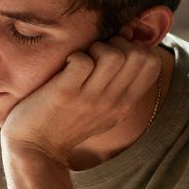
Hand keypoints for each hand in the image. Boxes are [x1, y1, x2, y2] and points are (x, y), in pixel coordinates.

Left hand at [1, 32, 162, 164]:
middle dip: (117, 43)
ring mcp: (89, 99)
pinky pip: (82, 61)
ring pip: (113, 56)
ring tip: (81, 59)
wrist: (36, 150)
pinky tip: (64, 65)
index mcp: (124, 105)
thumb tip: (127, 38)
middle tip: (95, 54)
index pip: (152, 64)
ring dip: (95, 48)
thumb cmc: (65, 122)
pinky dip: (73, 56)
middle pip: (139, 55)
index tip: (114, 52)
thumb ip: (117, 84)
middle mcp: (112, 102)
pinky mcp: (65, 94)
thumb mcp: (102, 110)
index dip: (135, 48)